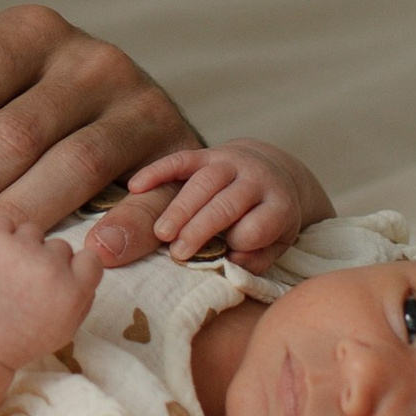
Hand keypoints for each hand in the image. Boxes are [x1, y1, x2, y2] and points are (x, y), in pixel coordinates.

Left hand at [0, 3, 198, 275]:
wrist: (131, 108)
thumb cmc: (31, 101)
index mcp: (29, 32)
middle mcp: (89, 59)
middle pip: (12, 135)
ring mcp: (140, 101)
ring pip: (74, 165)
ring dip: (17, 218)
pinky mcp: (180, 148)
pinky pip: (158, 191)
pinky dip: (132, 223)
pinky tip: (96, 252)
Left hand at [0, 215, 99, 371]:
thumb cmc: (19, 339)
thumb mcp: (66, 330)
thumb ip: (83, 297)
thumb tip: (85, 266)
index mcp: (73, 292)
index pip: (91, 259)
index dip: (74, 270)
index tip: (58, 281)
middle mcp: (49, 268)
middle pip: (60, 246)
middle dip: (46, 261)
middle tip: (24, 285)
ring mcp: (19, 249)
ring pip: (33, 231)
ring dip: (22, 247)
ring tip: (5, 275)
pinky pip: (5, 222)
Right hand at [128, 137, 332, 268]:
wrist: (274, 173)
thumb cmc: (269, 219)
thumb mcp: (277, 243)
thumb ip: (259, 258)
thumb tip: (233, 262)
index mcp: (279, 204)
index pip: (257, 226)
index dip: (239, 242)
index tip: (226, 253)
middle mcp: (256, 179)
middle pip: (226, 204)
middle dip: (200, 229)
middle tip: (177, 253)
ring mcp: (232, 162)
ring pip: (204, 182)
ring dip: (180, 208)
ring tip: (161, 233)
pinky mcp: (209, 153)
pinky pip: (182, 159)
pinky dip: (158, 171)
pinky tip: (137, 186)